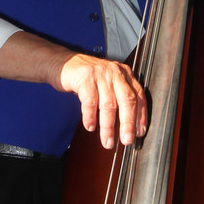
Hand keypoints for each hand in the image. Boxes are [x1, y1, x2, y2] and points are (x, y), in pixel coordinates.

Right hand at [0, 31, 147, 150]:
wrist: (62, 62)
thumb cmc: (86, 77)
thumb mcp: (107, 83)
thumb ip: (118, 99)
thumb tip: (127, 126)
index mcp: (124, 74)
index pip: (139, 96)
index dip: (141, 115)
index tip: (139, 132)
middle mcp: (115, 72)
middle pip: (127, 100)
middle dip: (128, 123)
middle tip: (126, 140)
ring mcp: (100, 74)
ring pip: (109, 104)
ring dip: (108, 126)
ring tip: (107, 140)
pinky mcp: (85, 77)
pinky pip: (90, 101)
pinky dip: (90, 117)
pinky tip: (90, 126)